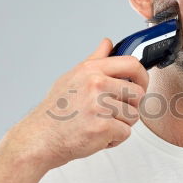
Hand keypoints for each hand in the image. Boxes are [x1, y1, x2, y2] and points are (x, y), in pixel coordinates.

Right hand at [7, 38, 148, 170]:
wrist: (40, 138)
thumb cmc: (56, 111)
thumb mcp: (72, 77)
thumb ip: (94, 61)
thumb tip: (107, 43)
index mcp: (91, 70)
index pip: (132, 64)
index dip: (142, 77)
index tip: (140, 85)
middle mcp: (96, 84)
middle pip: (138, 93)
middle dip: (131, 106)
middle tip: (113, 113)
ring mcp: (100, 105)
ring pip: (133, 116)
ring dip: (121, 125)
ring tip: (100, 125)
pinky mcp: (103, 127)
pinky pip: (125, 133)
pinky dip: (114, 139)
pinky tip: (97, 136)